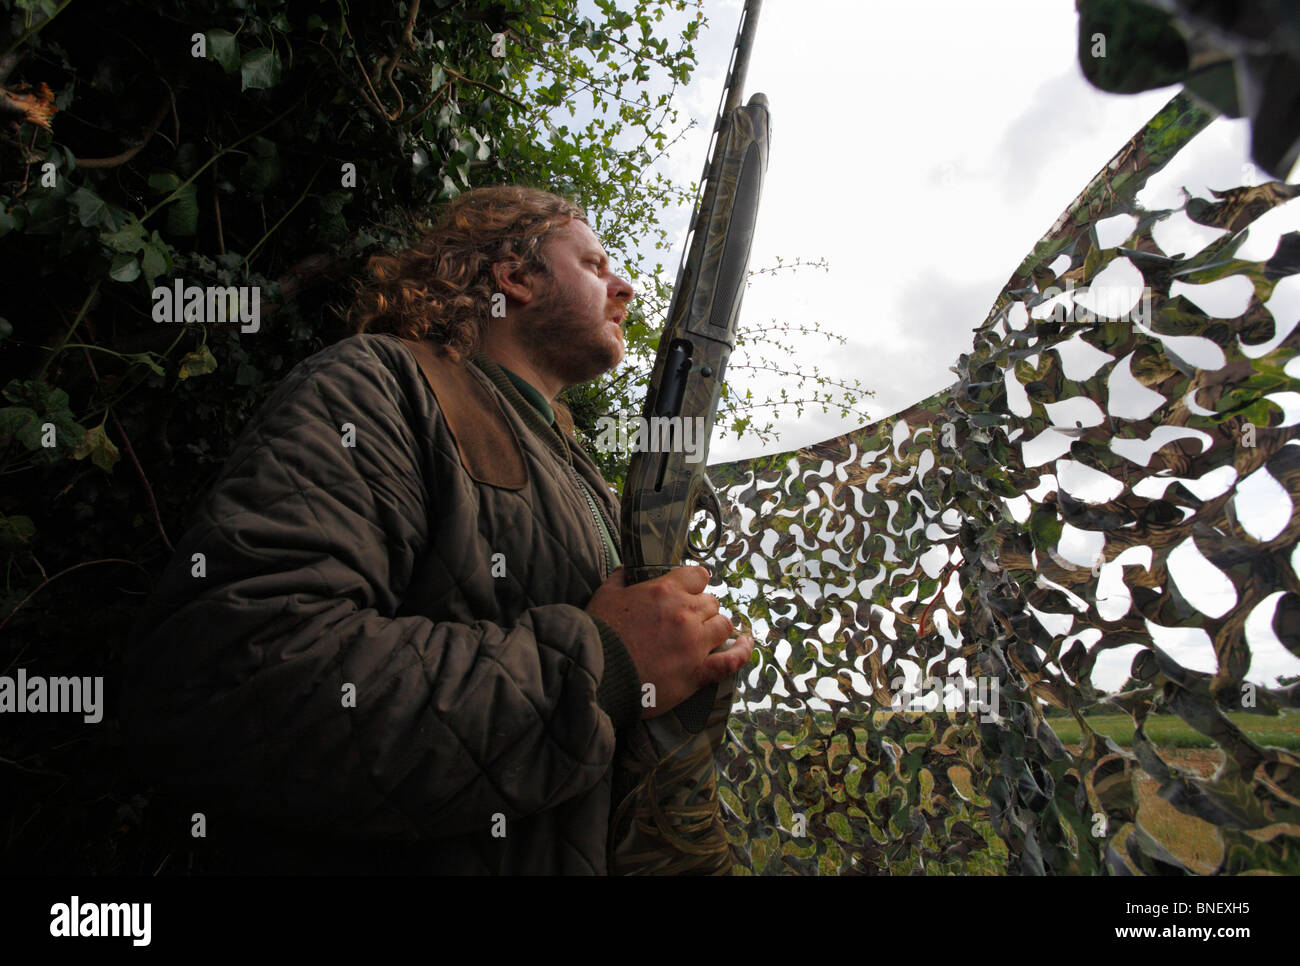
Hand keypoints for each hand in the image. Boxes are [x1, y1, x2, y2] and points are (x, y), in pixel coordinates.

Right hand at [586, 565, 753, 718]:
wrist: (597, 671)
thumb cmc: (600, 633)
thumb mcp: (605, 595)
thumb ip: (620, 579)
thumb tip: (626, 570)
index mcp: (665, 590)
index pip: (698, 575)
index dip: (695, 583)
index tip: (691, 591)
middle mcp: (685, 613)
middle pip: (711, 602)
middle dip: (702, 609)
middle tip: (688, 620)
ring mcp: (695, 643)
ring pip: (723, 625)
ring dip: (716, 627)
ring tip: (707, 634)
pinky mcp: (698, 671)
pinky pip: (731, 660)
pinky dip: (742, 652)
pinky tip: (746, 645)